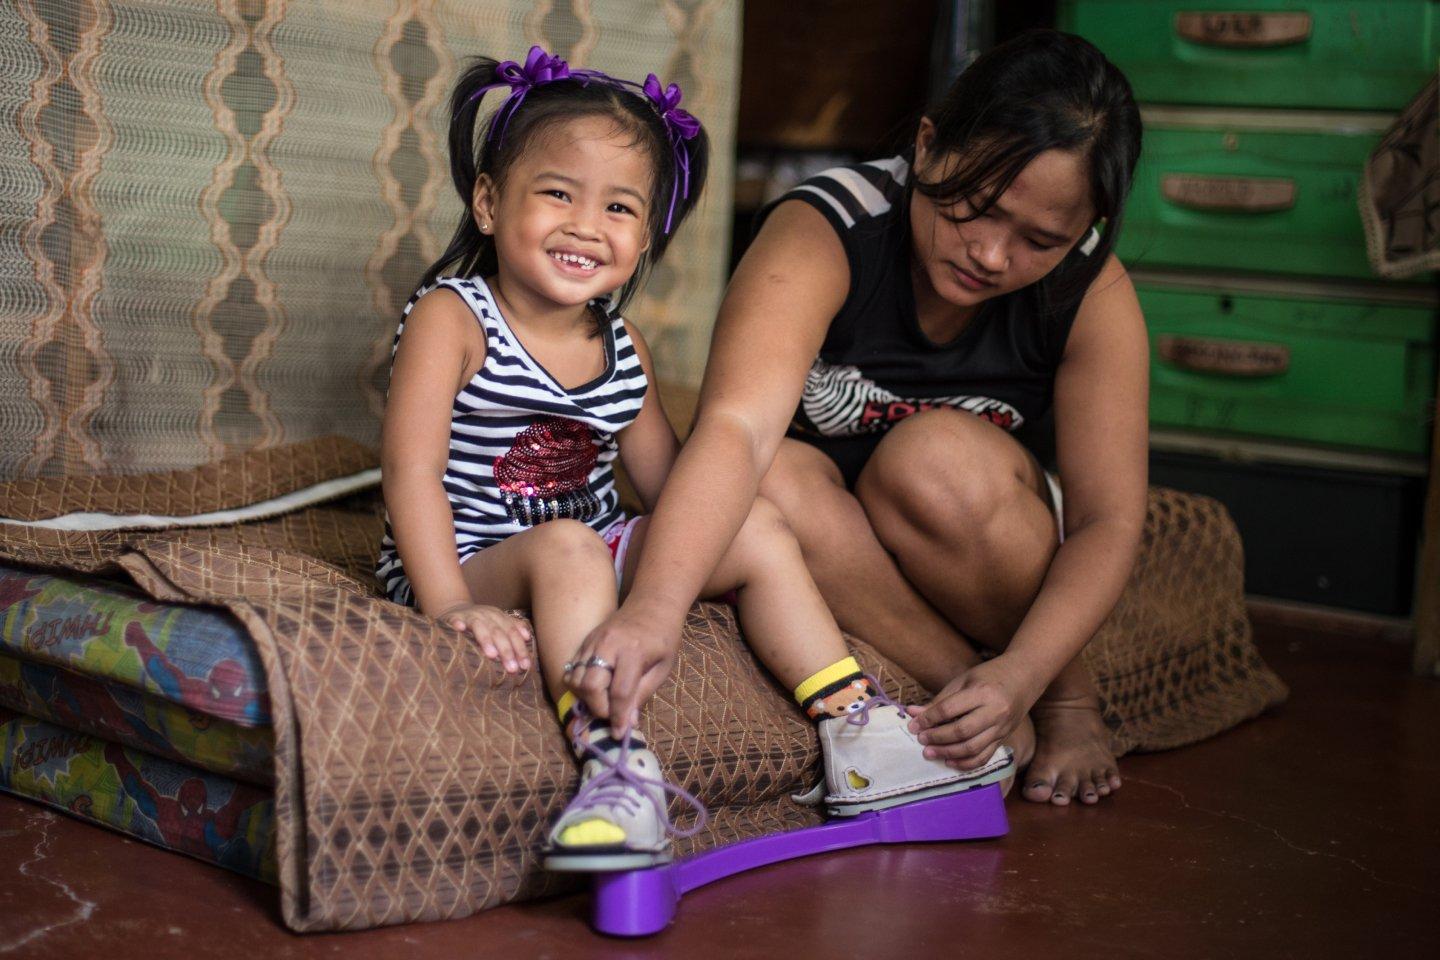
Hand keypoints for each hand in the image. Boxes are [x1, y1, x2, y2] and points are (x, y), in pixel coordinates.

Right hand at [436, 602, 531, 673]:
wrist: (455, 609)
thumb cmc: (480, 621)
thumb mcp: (497, 622)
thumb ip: (512, 628)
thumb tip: (527, 637)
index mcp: (499, 617)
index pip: (512, 633)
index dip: (520, 649)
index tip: (525, 666)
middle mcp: (487, 615)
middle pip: (499, 632)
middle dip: (507, 651)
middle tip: (511, 668)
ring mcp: (470, 615)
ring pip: (480, 626)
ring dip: (486, 640)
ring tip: (492, 655)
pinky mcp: (454, 617)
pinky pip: (456, 620)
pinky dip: (458, 623)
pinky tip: (460, 628)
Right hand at [564, 600, 681, 732]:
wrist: (652, 605)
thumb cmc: (663, 638)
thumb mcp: (662, 668)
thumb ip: (642, 694)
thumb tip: (627, 723)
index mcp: (633, 651)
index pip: (620, 692)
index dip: (618, 717)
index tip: (619, 734)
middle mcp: (608, 645)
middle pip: (590, 685)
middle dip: (598, 707)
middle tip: (612, 714)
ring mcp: (593, 641)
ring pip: (576, 678)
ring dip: (586, 697)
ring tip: (604, 702)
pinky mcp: (585, 641)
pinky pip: (572, 668)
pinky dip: (579, 684)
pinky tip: (595, 688)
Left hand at [907, 655, 1038, 769]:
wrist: (1025, 677)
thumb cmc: (990, 675)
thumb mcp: (963, 681)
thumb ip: (940, 700)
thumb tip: (913, 714)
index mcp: (982, 692)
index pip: (949, 709)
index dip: (928, 719)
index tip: (913, 725)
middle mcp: (995, 712)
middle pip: (961, 731)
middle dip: (937, 738)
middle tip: (920, 740)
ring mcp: (1002, 728)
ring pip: (973, 748)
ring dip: (948, 753)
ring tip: (930, 753)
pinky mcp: (1004, 738)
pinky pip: (985, 757)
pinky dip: (966, 763)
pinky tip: (950, 762)